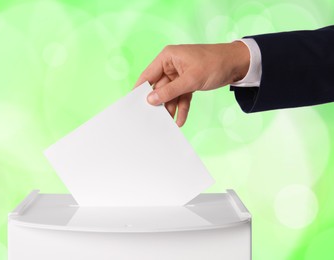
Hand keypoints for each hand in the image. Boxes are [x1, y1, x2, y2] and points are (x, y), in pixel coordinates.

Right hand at [135, 42, 249, 126]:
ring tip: (168, 123)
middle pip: (159, 88)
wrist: (238, 64)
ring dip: (171, 108)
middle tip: (154, 118)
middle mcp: (171, 66)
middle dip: (159, 103)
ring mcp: (180, 75)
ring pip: (171, 95)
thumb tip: (151, 100)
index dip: (140, 89)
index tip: (133, 104)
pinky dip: (181, 108)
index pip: (148, 75)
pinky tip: (180, 120)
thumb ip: (170, 91)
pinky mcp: (189, 83)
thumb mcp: (190, 79)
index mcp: (167, 58)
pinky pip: (181, 97)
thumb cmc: (214, 63)